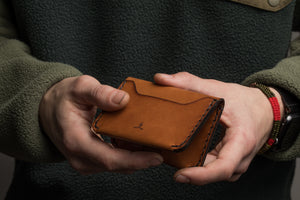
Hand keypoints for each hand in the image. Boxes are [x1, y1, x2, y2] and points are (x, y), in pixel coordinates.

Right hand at [39, 75, 162, 173]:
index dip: (135, 160)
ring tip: (156, 144)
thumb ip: (100, 93)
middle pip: (117, 166)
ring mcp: (85, 161)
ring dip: (137, 157)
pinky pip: (114, 161)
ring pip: (117, 165)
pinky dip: (129, 154)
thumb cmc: (63, 98)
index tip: (157, 157)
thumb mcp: (80, 88)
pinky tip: (141, 142)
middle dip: (142, 159)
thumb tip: (123, 100)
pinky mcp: (90, 160)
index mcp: (76, 141)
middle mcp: (80, 157)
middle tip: (165, 148)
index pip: (109, 159)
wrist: (48, 109)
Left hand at [154, 72, 282, 184]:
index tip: (180, 175)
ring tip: (174, 163)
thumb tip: (160, 79)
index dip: (201, 176)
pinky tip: (186, 159)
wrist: (265, 109)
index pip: (223, 167)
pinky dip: (202, 167)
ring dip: (196, 171)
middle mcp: (242, 157)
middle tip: (167, 165)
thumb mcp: (217, 88)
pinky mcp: (232, 163)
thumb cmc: (243, 100)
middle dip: (192, 173)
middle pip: (216, 174)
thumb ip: (187, 82)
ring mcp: (238, 163)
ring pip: (215, 174)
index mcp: (241, 140)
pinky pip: (216, 170)